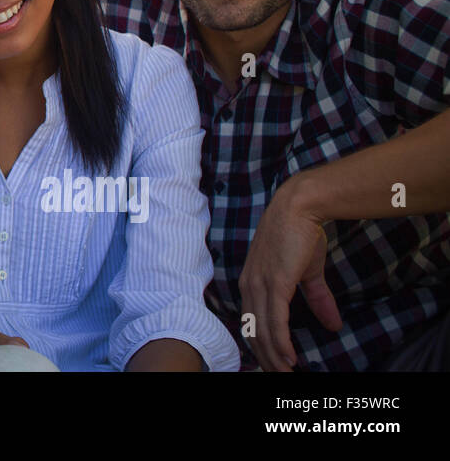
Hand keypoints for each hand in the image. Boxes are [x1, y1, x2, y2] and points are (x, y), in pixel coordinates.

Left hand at [238, 176, 342, 371]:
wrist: (299, 207)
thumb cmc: (301, 236)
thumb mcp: (308, 272)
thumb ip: (317, 299)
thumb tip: (334, 325)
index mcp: (251, 282)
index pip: (250, 322)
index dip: (260, 345)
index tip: (271, 364)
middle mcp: (249, 285)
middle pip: (252, 331)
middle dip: (265, 357)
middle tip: (277, 375)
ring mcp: (259, 283)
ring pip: (262, 329)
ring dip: (273, 355)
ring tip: (285, 372)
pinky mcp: (274, 281)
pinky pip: (274, 319)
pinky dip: (280, 340)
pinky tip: (288, 357)